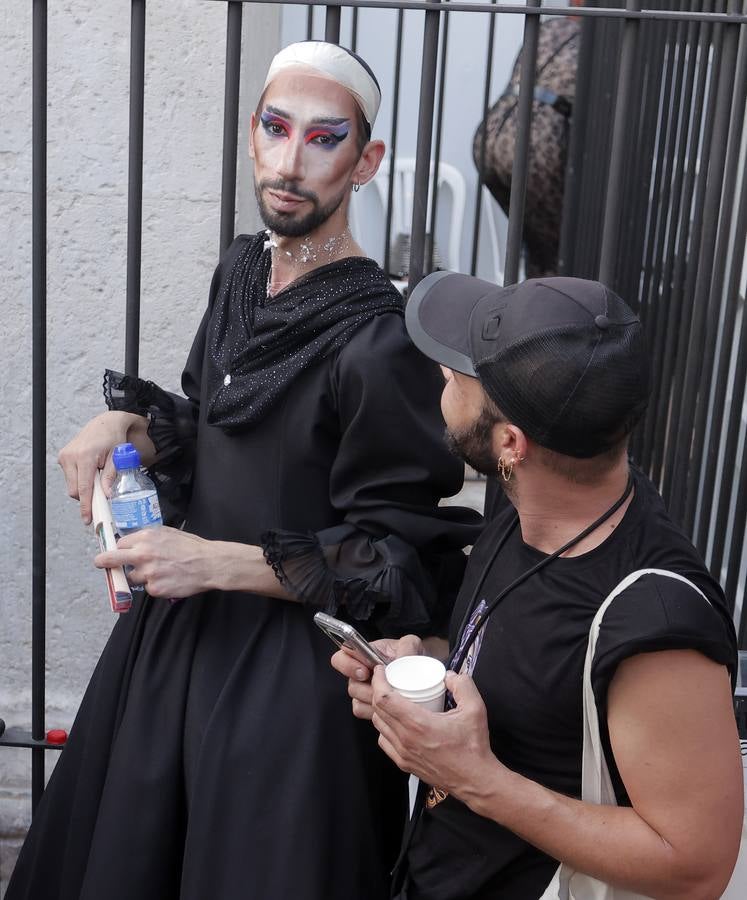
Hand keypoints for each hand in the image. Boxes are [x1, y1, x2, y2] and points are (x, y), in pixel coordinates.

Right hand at [58, 411, 146, 524]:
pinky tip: (91, 472)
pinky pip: (70, 477)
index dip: (86, 506)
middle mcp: (71, 456)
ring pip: (72, 485)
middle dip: (87, 497)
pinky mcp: (63, 457)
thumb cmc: (114, 439)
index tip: (87, 519)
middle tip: (101, 497)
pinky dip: (80, 480)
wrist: (105, 423)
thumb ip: (111, 477)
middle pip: (75, 490)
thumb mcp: (117, 458)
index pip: (84, 488)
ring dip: (84, 488)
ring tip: (98, 478)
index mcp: (85, 457)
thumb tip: (107, 496)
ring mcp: (64, 456)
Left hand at [95, 526, 212, 597]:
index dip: (120, 549)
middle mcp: (143, 555)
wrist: (209, 564)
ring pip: (132, 577)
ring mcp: (148, 573)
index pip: (120, 544)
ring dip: (141, 576)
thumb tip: (133, 543)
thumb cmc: (192, 547)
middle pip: (111, 559)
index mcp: (146, 538)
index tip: (117, 553)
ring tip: (160, 572)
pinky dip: (156, 586)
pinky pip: (148, 588)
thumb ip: (148, 538)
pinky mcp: (155, 589)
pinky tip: (169, 580)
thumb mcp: (168, 533)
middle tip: (100, 563)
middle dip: (102, 562)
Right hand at [331, 634, 422, 720]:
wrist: (418, 676)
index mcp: (365, 654)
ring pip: (356, 698)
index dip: (348, 665)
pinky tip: (389, 705)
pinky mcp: (366, 705)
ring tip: (391, 694)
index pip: (341, 657)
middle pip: (350, 682)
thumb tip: (401, 658)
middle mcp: (360, 671)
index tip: (365, 672)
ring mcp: (362, 689)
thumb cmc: (410, 658)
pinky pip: (361, 710)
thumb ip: (406, 647)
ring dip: (374, 698)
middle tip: (383, 686)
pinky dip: (374, 710)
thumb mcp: (411, 645)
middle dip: (367, 687)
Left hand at [370, 669, 497, 803]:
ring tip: (391, 699)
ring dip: (380, 710)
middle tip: (387, 680)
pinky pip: (384, 741)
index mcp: (418, 724)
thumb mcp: (475, 709)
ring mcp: (403, 753)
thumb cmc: (473, 748)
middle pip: (377, 710)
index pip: (384, 699)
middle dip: (378, 691)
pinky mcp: (404, 764)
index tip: (381, 671)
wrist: (475, 780)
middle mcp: (405, 739)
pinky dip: (385, 728)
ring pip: (378, 726)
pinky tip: (395, 722)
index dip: (378, 681)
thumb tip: (449, 676)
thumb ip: (463, 685)